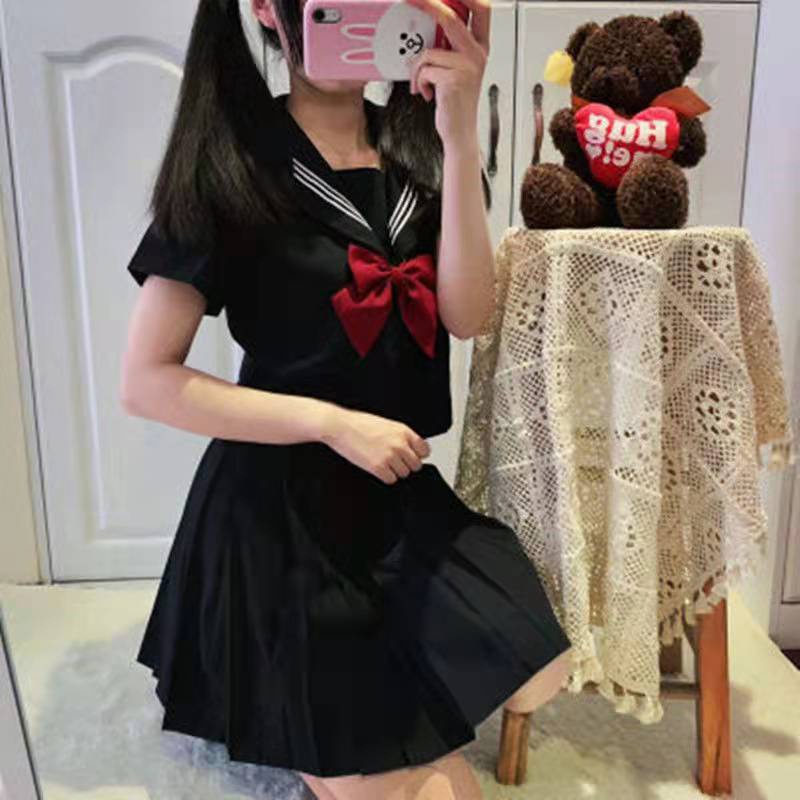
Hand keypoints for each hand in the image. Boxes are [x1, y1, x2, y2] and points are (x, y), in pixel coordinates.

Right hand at [320, 407, 431, 483]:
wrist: (340, 426)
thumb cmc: (359, 424)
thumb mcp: (387, 424)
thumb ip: (401, 436)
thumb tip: (411, 449)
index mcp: (404, 431)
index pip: (425, 451)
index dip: (417, 455)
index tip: (411, 457)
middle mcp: (399, 444)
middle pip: (416, 466)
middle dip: (406, 465)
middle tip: (394, 461)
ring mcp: (390, 456)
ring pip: (404, 474)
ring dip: (394, 471)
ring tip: (383, 463)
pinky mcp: (378, 467)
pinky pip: (391, 480)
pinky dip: (385, 477)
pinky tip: (377, 468)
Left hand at [405, 0, 490, 150]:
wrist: (460, 131)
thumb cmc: (456, 102)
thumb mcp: (458, 69)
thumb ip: (449, 46)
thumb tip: (428, 27)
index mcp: (479, 47)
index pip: (480, 8)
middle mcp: (476, 54)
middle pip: (451, 17)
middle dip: (427, 4)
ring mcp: (467, 66)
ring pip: (428, 52)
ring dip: (417, 70)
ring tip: (423, 84)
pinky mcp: (454, 80)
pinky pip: (424, 70)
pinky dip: (419, 82)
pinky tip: (428, 93)